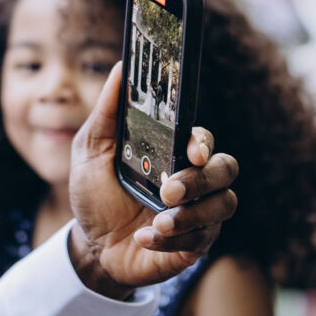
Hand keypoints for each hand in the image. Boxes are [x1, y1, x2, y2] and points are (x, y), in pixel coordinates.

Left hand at [67, 63, 237, 294]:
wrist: (90, 246)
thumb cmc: (95, 195)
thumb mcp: (91, 150)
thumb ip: (107, 112)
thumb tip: (120, 69)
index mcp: (172, 152)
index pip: (203, 139)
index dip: (203, 142)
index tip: (191, 150)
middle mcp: (193, 179)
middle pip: (226, 168)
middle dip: (200, 179)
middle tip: (168, 191)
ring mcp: (198, 212)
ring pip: (224, 204)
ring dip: (193, 214)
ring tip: (160, 221)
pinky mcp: (194, 244)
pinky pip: (202, 238)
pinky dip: (173, 239)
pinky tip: (145, 238)